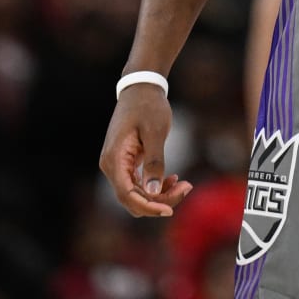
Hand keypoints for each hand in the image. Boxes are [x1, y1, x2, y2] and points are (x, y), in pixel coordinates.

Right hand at [98, 85, 195, 216]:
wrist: (141, 88)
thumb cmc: (148, 106)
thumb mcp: (155, 132)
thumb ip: (154, 162)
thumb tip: (154, 192)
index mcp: (114, 159)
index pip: (127, 195)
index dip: (148, 206)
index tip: (170, 209)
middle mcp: (111, 166)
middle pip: (132, 198)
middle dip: (159, 201)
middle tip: (187, 187)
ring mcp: (117, 166)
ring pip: (137, 194)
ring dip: (160, 194)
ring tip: (184, 183)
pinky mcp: (126, 164)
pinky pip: (138, 184)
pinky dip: (156, 186)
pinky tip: (173, 178)